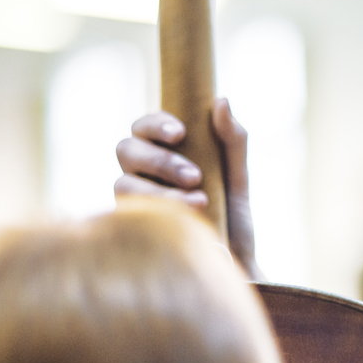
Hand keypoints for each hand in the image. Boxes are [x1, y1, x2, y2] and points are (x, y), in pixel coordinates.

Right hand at [114, 98, 261, 279]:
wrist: (236, 262)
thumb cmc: (233, 215)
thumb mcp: (238, 174)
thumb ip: (233, 139)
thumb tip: (221, 100)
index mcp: (162, 153)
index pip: (143, 126)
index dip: (155, 124)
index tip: (181, 133)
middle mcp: (140, 174)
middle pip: (125, 149)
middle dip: (159, 160)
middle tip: (195, 176)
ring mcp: (132, 202)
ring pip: (123, 183)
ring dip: (161, 190)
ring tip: (200, 201)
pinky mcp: (130, 230)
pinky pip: (129, 215)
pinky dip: (160, 212)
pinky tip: (189, 217)